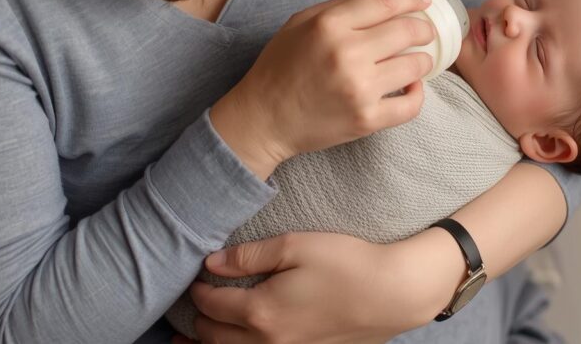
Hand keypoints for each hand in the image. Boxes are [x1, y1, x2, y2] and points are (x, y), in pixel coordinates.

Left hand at [182, 232, 458, 343]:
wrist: (393, 293)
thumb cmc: (348, 264)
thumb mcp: (296, 246)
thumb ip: (249, 255)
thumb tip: (211, 262)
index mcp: (261, 312)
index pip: (211, 305)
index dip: (197, 290)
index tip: (195, 277)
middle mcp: (267, 341)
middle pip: (214, 337)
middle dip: (196, 319)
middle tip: (190, 303)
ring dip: (207, 343)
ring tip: (188, 337)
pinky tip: (235, 341)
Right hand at [210, 0, 435, 177]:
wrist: (263, 119)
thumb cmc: (281, 67)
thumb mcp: (302, 23)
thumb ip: (344, 2)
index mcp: (329, 25)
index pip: (385, 2)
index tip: (424, 1)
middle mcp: (346, 54)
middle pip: (407, 31)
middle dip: (424, 29)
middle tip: (425, 32)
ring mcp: (359, 88)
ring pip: (415, 65)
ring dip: (422, 60)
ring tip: (416, 60)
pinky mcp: (366, 119)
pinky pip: (411, 105)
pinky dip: (417, 94)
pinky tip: (410, 87)